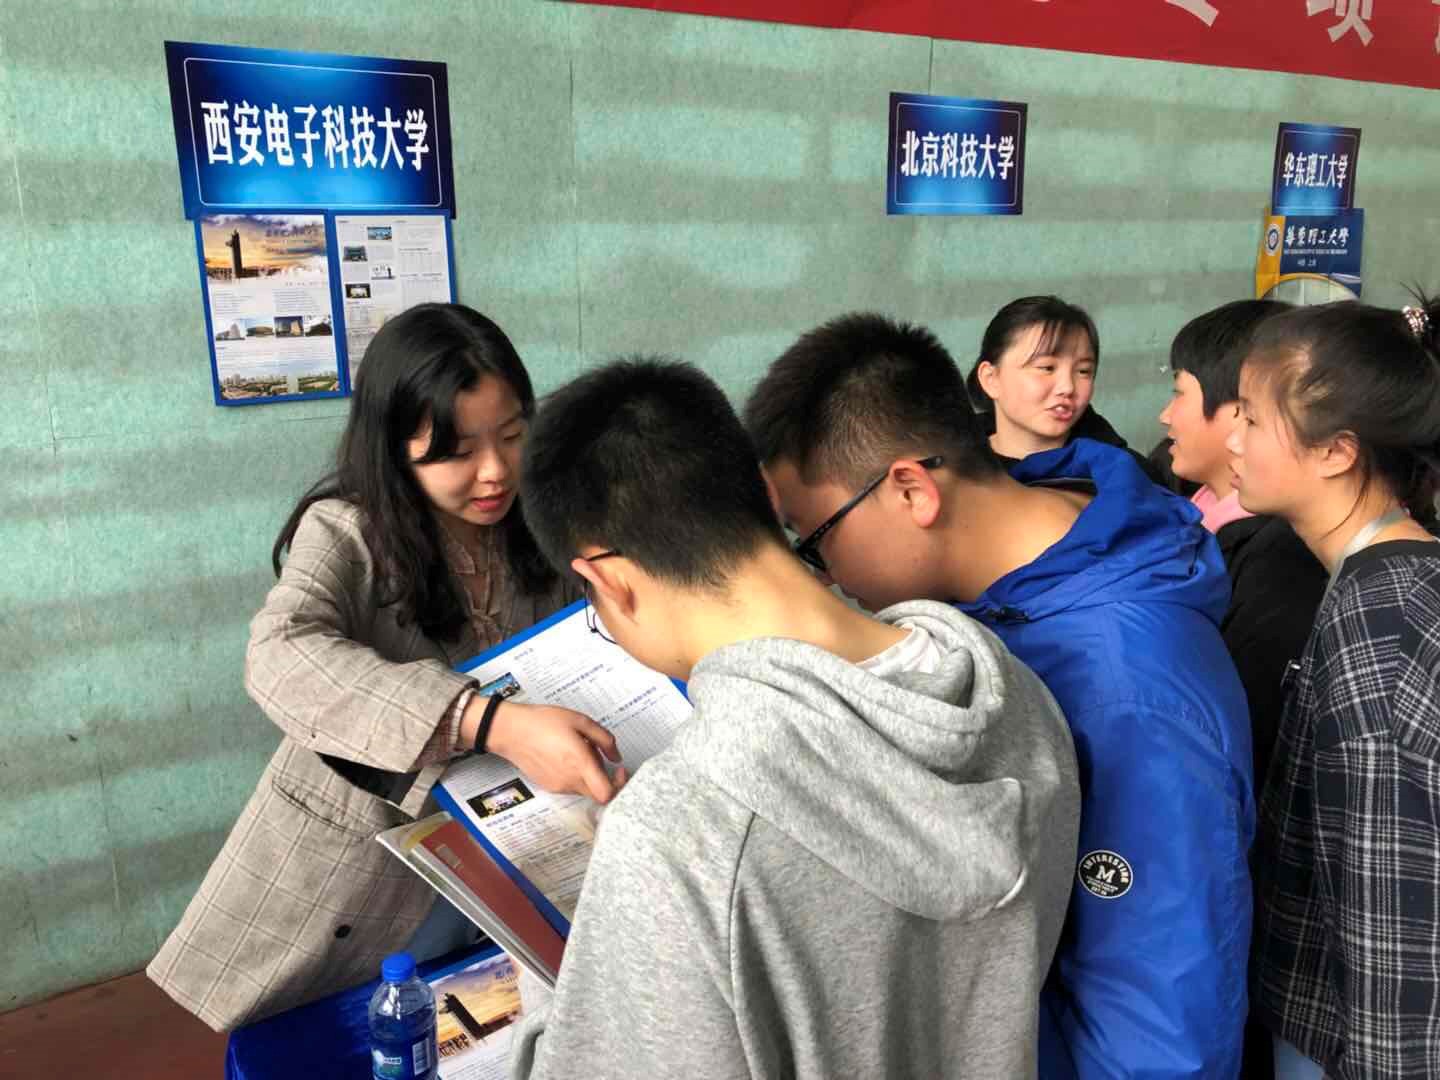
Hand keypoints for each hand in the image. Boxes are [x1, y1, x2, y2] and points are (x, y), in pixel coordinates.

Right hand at [476, 698, 628, 803]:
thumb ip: (604, 739)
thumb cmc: (543, 722)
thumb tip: (616, 757)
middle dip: (604, 776)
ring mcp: (558, 786)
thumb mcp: (580, 721)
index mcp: (579, 763)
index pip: (606, 794)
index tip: (619, 770)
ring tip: (577, 749)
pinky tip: (565, 756)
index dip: (619, 786)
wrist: (511, 731)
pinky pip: (570, 786)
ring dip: (589, 774)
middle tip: (597, 753)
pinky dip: (575, 775)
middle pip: (598, 792)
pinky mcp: (549, 786)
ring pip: (584, 788)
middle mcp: (570, 780)